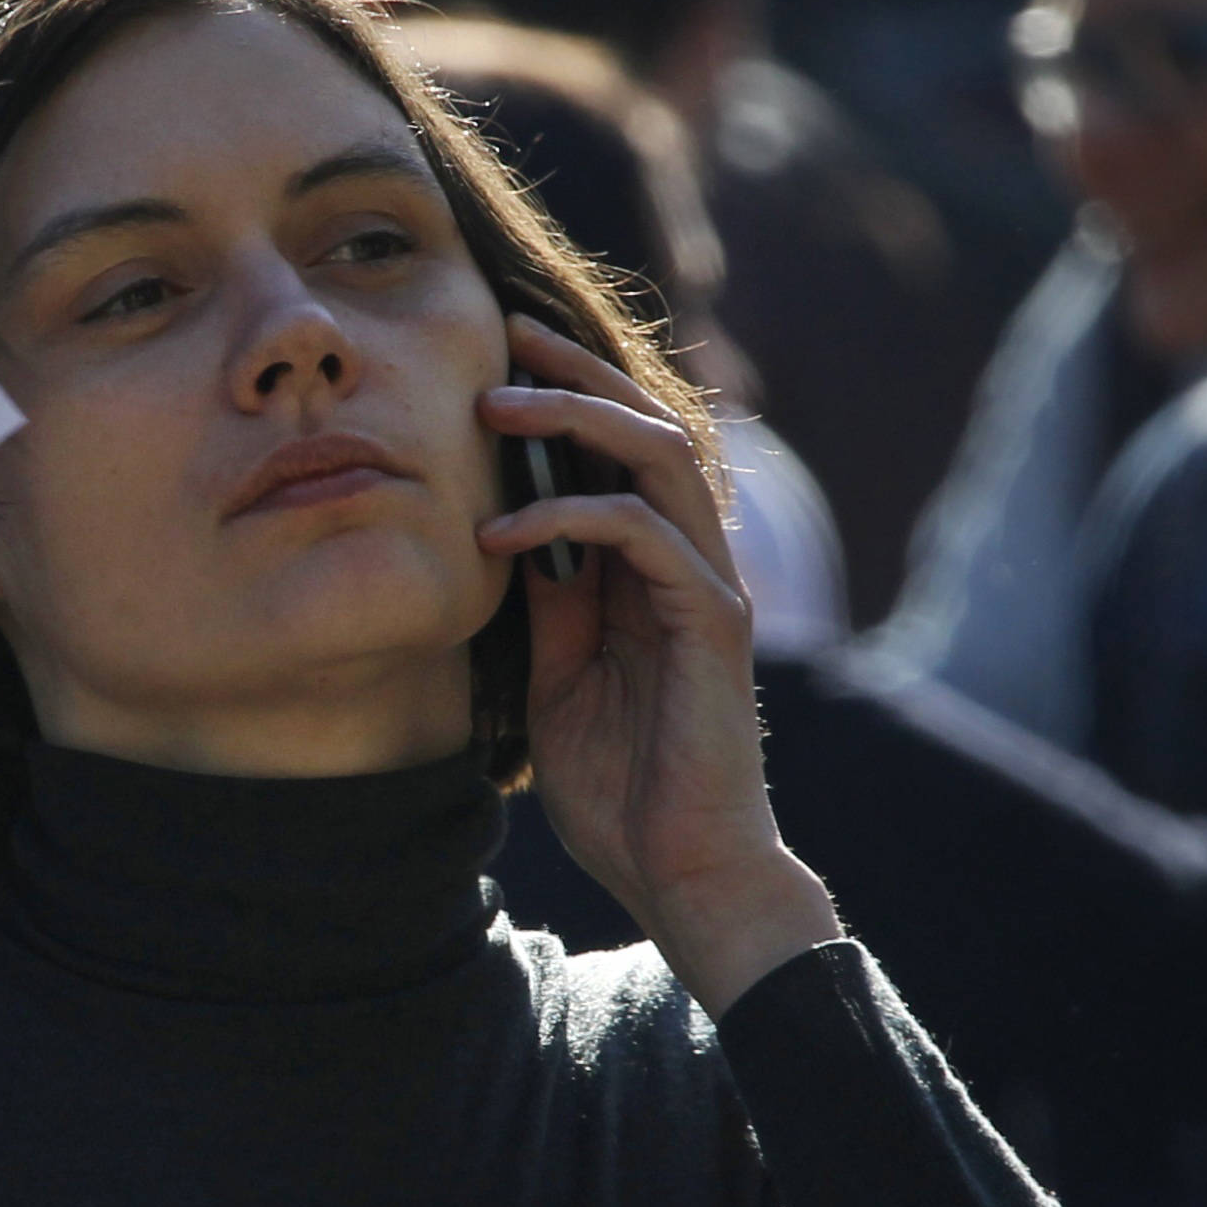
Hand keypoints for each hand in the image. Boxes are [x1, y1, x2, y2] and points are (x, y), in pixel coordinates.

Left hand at [482, 316, 841, 1013]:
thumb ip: (548, 603)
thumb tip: (505, 531)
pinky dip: (570, 517)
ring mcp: (708, 587)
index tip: (494, 357)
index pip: (619, 452)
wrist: (679, 871)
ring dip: (575, 419)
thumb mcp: (557, 678)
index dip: (567, 395)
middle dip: (576, 372)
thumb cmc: (620, 790)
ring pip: (659, 456)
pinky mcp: (712, 622)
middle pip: (648, 425)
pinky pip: (643, 534)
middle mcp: (692, 563)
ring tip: (496, 406)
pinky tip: (504, 532)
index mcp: (655, 571)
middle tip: (503, 335)